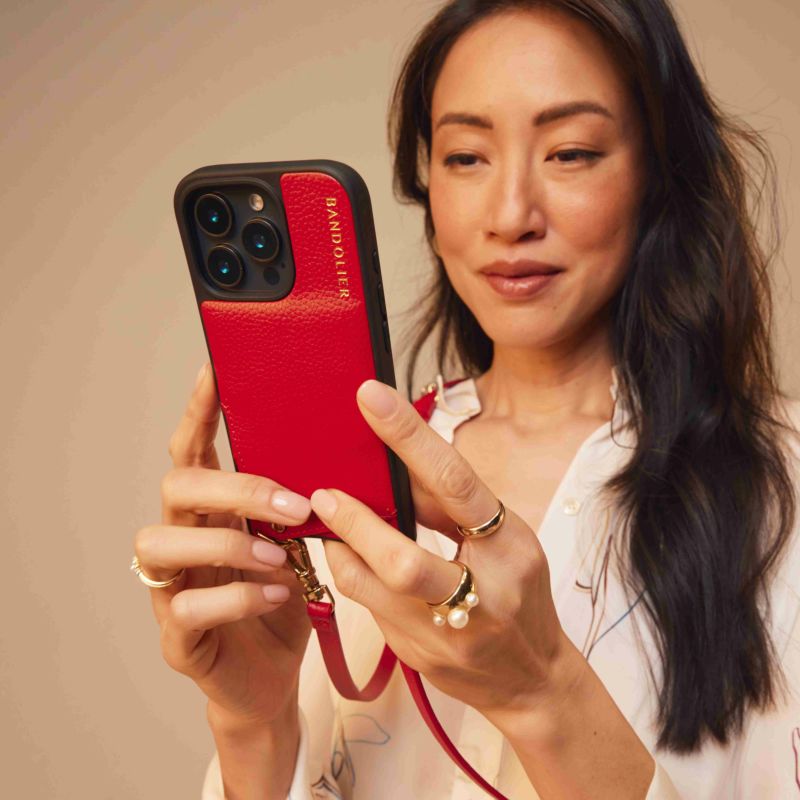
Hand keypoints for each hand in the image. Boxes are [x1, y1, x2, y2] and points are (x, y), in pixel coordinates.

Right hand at [133, 363, 313, 726]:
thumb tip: (332, 458)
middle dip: (235, 487)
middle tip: (293, 505)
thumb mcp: (296, 544)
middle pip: (178, 485)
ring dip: (228, 543)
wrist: (272, 677)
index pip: (195, 447)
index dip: (200, 409)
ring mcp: (172, 587)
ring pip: (162, 542)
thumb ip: (297, 505)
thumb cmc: (283, 599)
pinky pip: (187, 608)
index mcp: (212, 509)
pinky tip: (276, 594)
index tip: (215, 370)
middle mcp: (183, 538)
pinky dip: (237, 597)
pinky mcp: (178, 637)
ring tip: (279, 555)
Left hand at [311, 379, 578, 726]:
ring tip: (329, 523)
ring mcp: (449, 634)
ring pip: (372, 587)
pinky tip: (348, 557)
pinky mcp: (419, 656)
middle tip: (323, 495)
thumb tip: (397, 463)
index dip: (408, 437)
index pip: (454, 482)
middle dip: (354, 522)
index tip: (370, 398)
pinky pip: (368, 608)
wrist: (531, 679)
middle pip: (403, 559)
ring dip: (342, 548)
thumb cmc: (519, 593)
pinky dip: (351, 575)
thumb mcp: (504, 541)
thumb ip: (452, 507)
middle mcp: (484, 594)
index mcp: (510, 547)